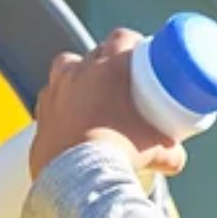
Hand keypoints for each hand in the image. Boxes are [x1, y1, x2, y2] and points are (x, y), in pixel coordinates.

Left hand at [29, 28, 188, 182]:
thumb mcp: (156, 151)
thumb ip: (170, 151)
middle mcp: (77, 73)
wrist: (77, 180)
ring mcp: (55, 92)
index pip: (121, 37)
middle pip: (94, 52)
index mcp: (108, 70)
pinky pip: (49, 98)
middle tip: (121, 79)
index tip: (140, 53)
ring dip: (78, 74)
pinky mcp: (40, 115)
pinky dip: (59, 103)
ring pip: (65, 68)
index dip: (131, 42)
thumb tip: (176, 157)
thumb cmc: (117, 156)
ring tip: (90, 92)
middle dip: (107, 60)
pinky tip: (69, 117)